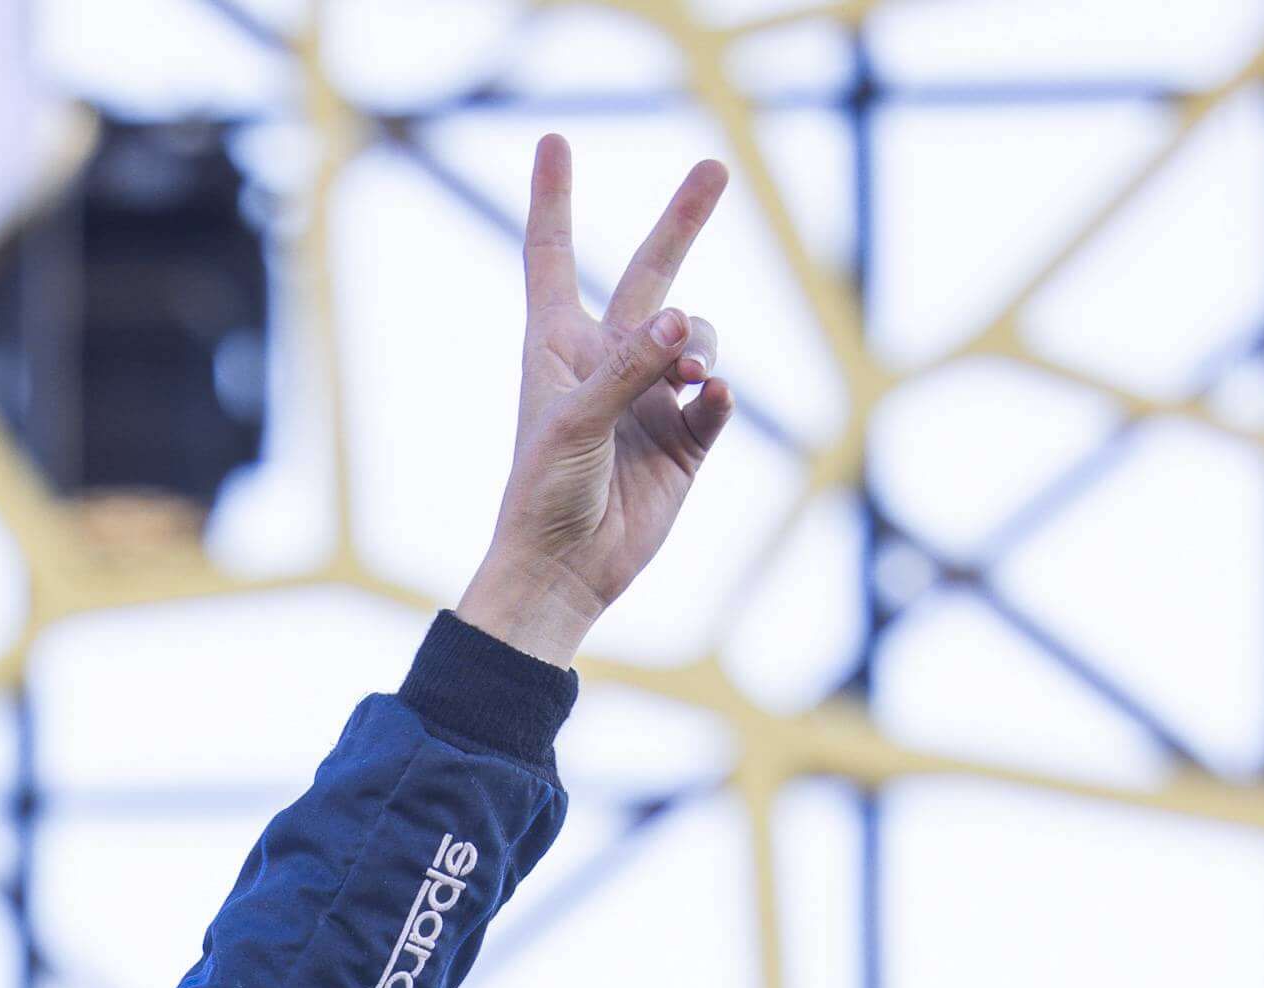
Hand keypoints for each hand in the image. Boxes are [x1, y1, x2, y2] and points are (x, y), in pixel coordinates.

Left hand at [452, 138, 734, 667]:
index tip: (554, 141)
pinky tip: (707, 399)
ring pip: (697, 338)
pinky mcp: (685, 439)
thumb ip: (629, 366)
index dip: (553, 199)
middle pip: (652, 274)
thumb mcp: (576, 421)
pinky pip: (718, 397)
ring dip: (701, 345)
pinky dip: (719, 394)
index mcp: (558, 346)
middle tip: (716, 168)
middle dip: (683, 222)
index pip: (553, 256)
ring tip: (692, 376)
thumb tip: (684, 322)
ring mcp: (650, 398)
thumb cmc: (545, 494)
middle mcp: (607, 361)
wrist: (564, 571)